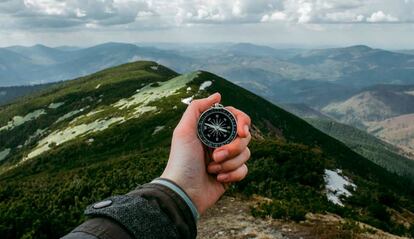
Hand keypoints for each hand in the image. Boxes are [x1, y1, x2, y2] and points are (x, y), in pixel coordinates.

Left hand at [161, 92, 251, 213]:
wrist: (183, 191)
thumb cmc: (181, 160)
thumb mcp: (184, 130)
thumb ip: (197, 108)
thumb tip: (218, 95)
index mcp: (211, 130)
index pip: (236, 118)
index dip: (243, 122)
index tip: (241, 132)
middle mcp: (220, 142)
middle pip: (245, 136)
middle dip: (233, 147)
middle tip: (216, 155)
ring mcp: (227, 158)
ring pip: (246, 153)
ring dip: (229, 163)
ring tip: (212, 168)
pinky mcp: (231, 174)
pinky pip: (244, 170)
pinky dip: (233, 175)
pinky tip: (218, 179)